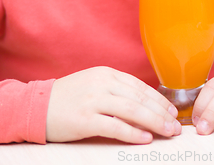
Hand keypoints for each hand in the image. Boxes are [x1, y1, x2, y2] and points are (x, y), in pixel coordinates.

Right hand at [46, 66, 180, 142]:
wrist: (37, 105)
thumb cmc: (68, 97)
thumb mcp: (93, 84)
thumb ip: (115, 90)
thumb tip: (143, 104)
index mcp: (106, 73)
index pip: (139, 86)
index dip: (158, 99)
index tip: (171, 110)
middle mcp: (102, 84)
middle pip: (140, 98)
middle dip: (161, 112)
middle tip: (176, 125)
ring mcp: (93, 100)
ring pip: (132, 111)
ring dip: (154, 122)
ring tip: (168, 132)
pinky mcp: (85, 119)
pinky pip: (115, 126)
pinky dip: (133, 133)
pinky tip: (146, 139)